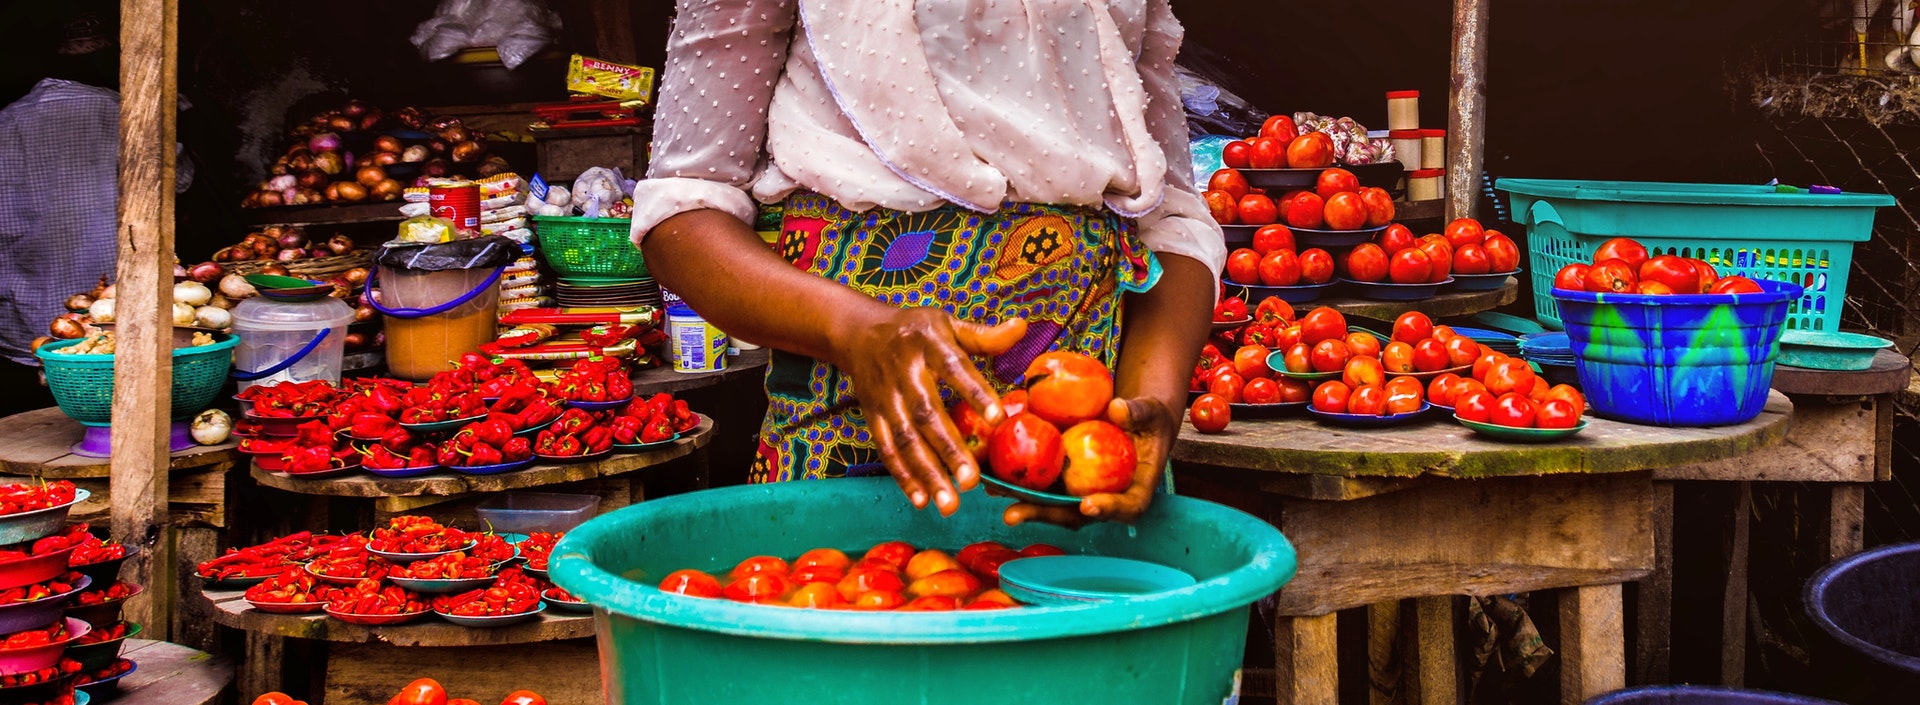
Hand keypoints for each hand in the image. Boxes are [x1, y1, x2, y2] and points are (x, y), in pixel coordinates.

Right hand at [838, 309, 1026, 515]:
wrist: (859, 332)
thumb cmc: (916, 330)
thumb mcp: (947, 323)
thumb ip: (984, 336)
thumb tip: (1021, 327)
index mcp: (928, 343)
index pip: (954, 367)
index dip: (974, 392)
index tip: (998, 418)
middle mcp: (904, 373)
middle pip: (926, 414)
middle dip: (949, 450)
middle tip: (972, 481)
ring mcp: (885, 398)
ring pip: (905, 440)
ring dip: (926, 473)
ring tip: (949, 504)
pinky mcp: (872, 416)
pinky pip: (886, 449)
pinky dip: (902, 476)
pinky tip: (921, 500)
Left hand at [1002, 395, 1178, 526]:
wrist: (1135, 420)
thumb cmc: (1149, 419)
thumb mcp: (1150, 412)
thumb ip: (1138, 413)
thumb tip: (1117, 408)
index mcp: (1134, 490)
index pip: (1127, 508)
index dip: (1108, 510)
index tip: (1088, 504)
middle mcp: (1104, 498)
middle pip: (1075, 514)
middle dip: (1043, 515)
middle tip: (1013, 514)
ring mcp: (1080, 490)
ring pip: (1050, 502)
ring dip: (1018, 500)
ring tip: (990, 490)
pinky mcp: (1063, 479)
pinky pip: (1039, 482)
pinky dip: (1014, 477)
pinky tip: (989, 468)